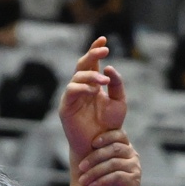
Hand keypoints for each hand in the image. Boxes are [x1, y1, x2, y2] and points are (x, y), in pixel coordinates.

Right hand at [58, 38, 125, 156]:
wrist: (101, 146)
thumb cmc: (109, 125)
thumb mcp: (119, 102)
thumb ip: (117, 84)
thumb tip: (109, 68)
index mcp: (93, 84)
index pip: (92, 63)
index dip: (95, 49)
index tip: (104, 39)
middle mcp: (81, 88)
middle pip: (82, 65)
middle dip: (92, 55)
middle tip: (104, 50)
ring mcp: (72, 97)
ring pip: (77, 77)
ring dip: (91, 76)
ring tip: (103, 81)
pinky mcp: (66, 108)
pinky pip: (71, 92)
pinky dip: (82, 88)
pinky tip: (93, 91)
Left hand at [74, 130, 142, 185]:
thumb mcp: (103, 167)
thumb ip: (96, 155)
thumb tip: (76, 144)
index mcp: (125, 148)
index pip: (119, 135)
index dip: (106, 137)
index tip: (91, 144)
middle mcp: (133, 156)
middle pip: (114, 149)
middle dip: (94, 158)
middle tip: (80, 167)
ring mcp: (135, 168)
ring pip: (113, 164)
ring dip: (95, 172)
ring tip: (82, 180)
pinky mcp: (134, 182)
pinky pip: (116, 177)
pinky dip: (102, 181)